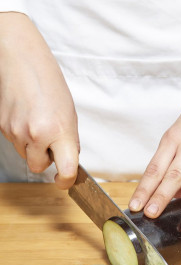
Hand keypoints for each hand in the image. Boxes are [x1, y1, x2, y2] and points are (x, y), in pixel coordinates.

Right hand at [0, 13, 79, 188]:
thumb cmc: (50, 84)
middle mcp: (36, 136)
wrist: (21, 62)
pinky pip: (16, 142)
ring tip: (38, 121)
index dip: (67, 181)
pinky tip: (27, 117)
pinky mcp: (2, 128)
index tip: (66, 182)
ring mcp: (16, 132)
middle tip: (52, 141)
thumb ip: (69, 140)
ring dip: (34, 146)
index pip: (67, 170)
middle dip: (46, 159)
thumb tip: (67, 158)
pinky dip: (23, 136)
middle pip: (38, 167)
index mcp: (60, 132)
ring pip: (26, 154)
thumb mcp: (70, 115)